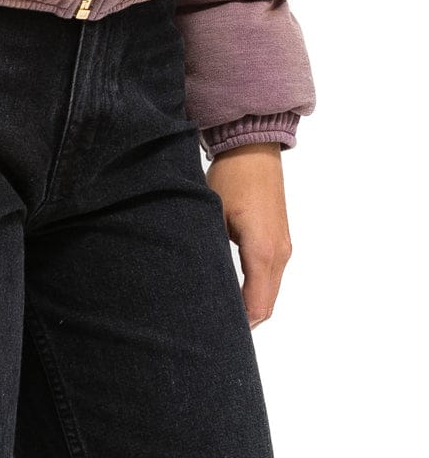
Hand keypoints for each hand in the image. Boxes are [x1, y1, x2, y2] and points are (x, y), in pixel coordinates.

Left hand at [204, 143, 292, 328]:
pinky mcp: (281, 240)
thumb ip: (210, 251)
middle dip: (244, 321)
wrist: (254, 147)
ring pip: (269, 292)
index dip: (238, 325)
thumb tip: (198, 280)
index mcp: (262, 251)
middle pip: (265, 305)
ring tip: (221, 312)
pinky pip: (271, 276)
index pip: (256, 306)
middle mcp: (279, 254)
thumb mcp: (213, 214)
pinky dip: (256, 290)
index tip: (216, 334)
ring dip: (250, 305)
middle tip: (214, 329)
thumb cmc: (231, 177)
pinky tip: (234, 291)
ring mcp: (283, 248)